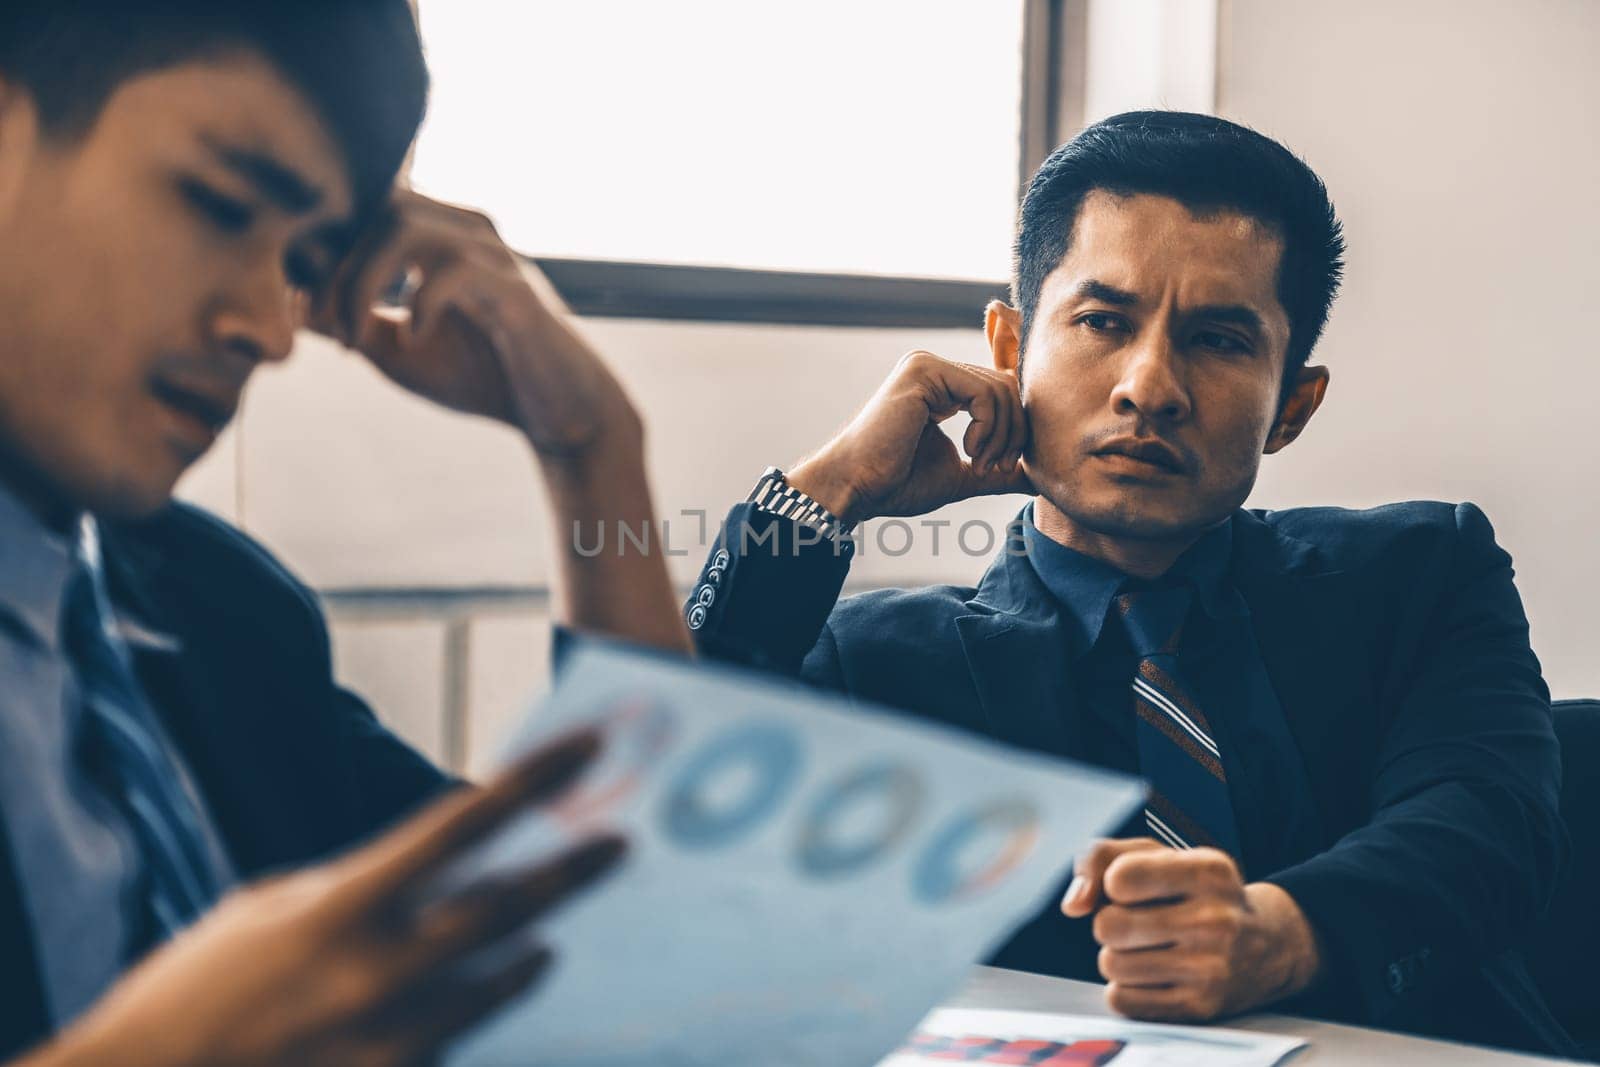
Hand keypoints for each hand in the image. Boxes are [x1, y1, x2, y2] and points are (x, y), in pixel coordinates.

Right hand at [38, 729, 624, 1066]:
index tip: (589, 745)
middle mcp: (379, 969)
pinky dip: (476, 1012)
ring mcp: (390, 1038)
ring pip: (500, 982)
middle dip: (573, 869)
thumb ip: (365, 886)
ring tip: (545, 940)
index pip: (464, 824)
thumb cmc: (199, 987)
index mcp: (344, 904)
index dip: (536, 779)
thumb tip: (457, 875)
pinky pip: (460, 1042)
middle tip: (621, 844)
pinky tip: (486, 997)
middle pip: (510, 907)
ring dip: (528, 952)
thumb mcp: (274, 908)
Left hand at [309, 189, 641, 463]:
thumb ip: (351, 324)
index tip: (306, 310)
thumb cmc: (482, 378)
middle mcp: (467, 230)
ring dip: (362, 283)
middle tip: (327, 329)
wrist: (558, 414)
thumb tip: (292, 304)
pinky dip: (418, 307)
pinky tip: (416, 340)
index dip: (323, 251)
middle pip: (376, 204)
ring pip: (404, 226)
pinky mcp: (515, 291)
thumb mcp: (398, 353)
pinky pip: (450, 273)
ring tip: (355, 338)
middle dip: (335, 266)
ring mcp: (494, 255)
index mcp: (439, 237)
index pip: (365, 207)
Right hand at [787, 350, 1033, 524]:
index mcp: (942, 387)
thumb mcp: (962, 476)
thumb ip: (998, 471)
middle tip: (994, 469)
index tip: (1001, 468)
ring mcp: (928, 366)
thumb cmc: (897, 484)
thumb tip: (1036, 478)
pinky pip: (984, 392)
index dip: (1015, 427)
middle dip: (1013, 434)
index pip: (1001, 389)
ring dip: (1001, 436)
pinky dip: (988, 427)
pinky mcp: (925, 370)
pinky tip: (967, 449)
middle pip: (1008, 388)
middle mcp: (935, 369)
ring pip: (1001, 389)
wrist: (857, 488)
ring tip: (979, 465)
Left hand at [1061, 839, 1322, 1021]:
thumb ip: (1101, 858)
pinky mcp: (1201, 1008)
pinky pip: (1122, 1000)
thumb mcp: (1162, 855)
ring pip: (1111, 965)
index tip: (1133, 886)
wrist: (1270, 945)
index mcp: (1208, 871)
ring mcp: (1211, 969)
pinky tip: (1152, 974)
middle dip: (1110, 922)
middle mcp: (1216, 920)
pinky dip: (1125, 987)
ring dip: (1116, 956)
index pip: (1119, 878)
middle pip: (1108, 926)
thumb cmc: (1199, 893)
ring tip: (1146, 947)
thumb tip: (1073, 904)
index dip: (1113, 883)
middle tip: (1137, 921)